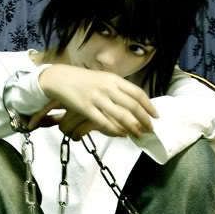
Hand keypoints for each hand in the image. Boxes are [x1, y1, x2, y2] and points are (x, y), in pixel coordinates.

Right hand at [38, 64, 157, 138]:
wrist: (59, 78)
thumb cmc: (83, 80)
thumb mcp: (103, 78)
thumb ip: (117, 88)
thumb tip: (134, 102)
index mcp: (114, 79)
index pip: (137, 93)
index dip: (148, 106)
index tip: (155, 116)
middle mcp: (107, 87)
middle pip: (132, 106)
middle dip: (144, 119)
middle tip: (150, 129)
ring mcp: (97, 98)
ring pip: (121, 115)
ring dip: (132, 127)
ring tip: (139, 135)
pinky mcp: (86, 108)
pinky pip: (104, 122)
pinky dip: (115, 130)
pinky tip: (122, 134)